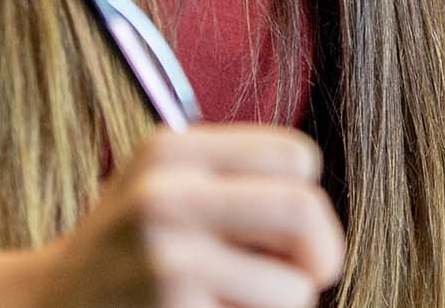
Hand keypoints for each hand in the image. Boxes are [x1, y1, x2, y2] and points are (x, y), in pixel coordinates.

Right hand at [31, 124, 345, 307]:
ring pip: (294, 290)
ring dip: (281, 306)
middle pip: (304, 212)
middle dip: (323, 252)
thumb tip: (319, 220)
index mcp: (172, 152)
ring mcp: (169, 261)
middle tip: (310, 276)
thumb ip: (227, 179)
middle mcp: (168, 196)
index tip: (292, 231)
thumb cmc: (122, 253)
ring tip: (236, 303)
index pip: (295, 157)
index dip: (307, 197)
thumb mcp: (159, 186)